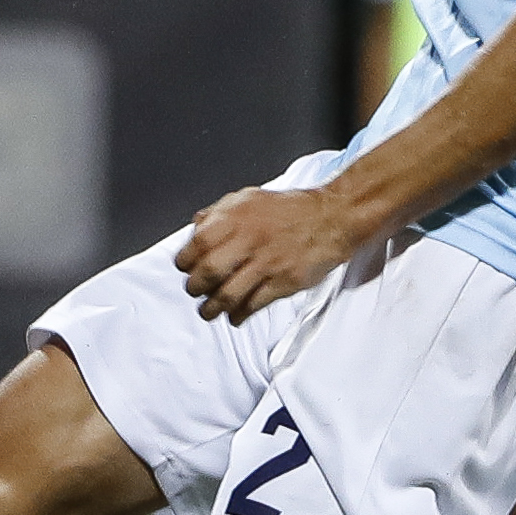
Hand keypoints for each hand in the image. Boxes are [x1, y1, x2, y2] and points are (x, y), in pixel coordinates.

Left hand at [174, 184, 357, 323]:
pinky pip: (253, 305)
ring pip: (228, 294)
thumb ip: (220, 212)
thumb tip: (196, 226)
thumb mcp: (250, 198)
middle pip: (209, 272)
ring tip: (208, 311)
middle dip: (195, 287)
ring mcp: (267, 263)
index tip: (184, 268)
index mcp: (237, 216)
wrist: (332, 218)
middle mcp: (249, 239)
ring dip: (213, 308)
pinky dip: (239, 315)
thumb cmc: (291, 210)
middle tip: (194, 291)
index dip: (185, 260)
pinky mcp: (284, 282)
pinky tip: (235, 316)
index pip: (198, 244)